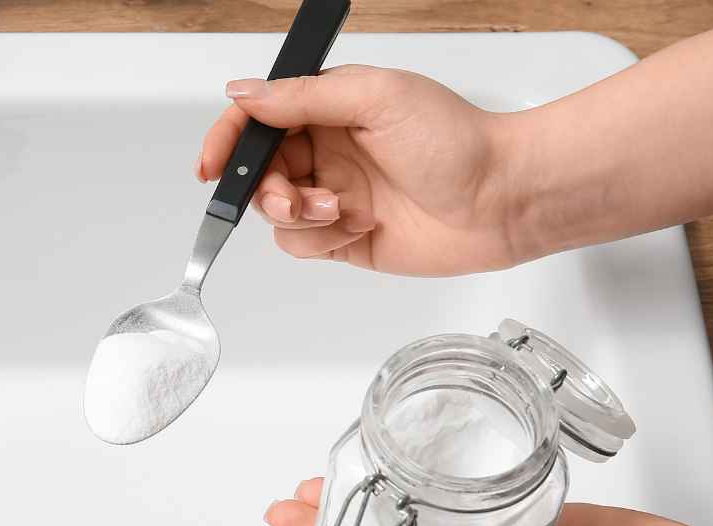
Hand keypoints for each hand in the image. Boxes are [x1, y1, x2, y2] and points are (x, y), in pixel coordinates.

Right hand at [197, 66, 531, 275]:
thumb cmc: (456, 142)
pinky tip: (359, 227)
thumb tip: (245, 94)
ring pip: (275, 215)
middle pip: (258, 173)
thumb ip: (303, 96)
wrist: (501, 200)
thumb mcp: (376, 98)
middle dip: (268, 190)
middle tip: (296, 198)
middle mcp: (327, 151)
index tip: (211, 166)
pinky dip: (321, 240)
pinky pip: (300, 245)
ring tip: (340, 212)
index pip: (258, 119)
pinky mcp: (343, 237)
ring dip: (298, 216)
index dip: (228, 141)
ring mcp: (333, 195)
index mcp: (330, 108)